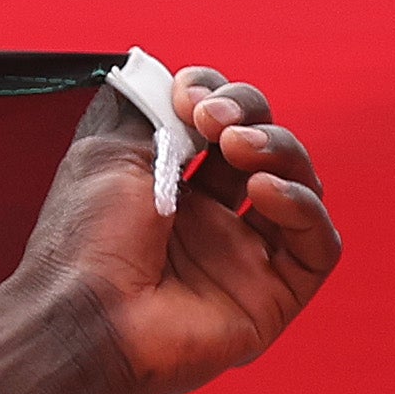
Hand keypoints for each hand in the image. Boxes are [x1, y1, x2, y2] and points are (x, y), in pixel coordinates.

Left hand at [0, 67, 341, 393]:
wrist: (76, 319)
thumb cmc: (79, 245)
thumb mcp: (103, 154)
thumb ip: (143, 107)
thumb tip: (169, 74)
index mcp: (172, 191)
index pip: (225, 127)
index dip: (220, 96)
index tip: (189, 91)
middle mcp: (211, 224)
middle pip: (267, 148)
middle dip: (250, 115)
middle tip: (213, 119)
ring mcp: (244, 260)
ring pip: (300, 187)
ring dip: (279, 150)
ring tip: (237, 146)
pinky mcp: (271, 297)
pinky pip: (318, 244)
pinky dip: (301, 206)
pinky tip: (264, 190)